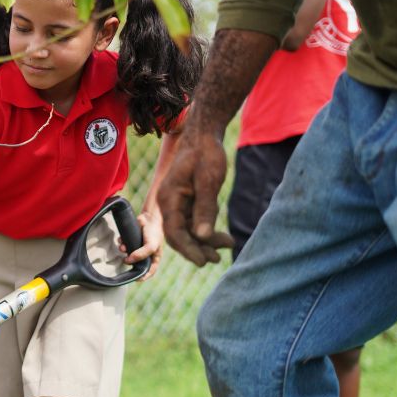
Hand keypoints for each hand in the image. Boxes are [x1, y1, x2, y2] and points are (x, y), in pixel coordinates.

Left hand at [119, 211, 163, 280]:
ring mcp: (138, 247)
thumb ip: (141, 254)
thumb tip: (128, 260)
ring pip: (128, 254)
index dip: (144, 277)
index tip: (136, 279)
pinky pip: (124, 245)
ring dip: (124, 251)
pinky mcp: (132, 240)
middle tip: (125, 260)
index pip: (150, 271)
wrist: (148, 217)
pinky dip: (122, 243)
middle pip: (136, 264)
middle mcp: (146, 254)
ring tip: (122, 247)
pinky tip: (121, 240)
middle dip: (130, 262)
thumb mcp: (151, 246)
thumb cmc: (154, 232)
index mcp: (154, 257)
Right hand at [158, 131, 234, 265]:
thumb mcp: (208, 180)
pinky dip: (207, 231)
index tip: (204, 261)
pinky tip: (223, 237)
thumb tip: (203, 236)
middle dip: (197, 248)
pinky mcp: (189, 202)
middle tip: (217, 259)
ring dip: (205, 241)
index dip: (188, 249)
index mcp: (169, 198)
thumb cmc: (205, 154)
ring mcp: (179, 203)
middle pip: (179, 235)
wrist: (204, 135)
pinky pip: (195, 222)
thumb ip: (205, 209)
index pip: (174, 232)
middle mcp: (170, 203)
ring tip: (228, 245)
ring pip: (189, 230)